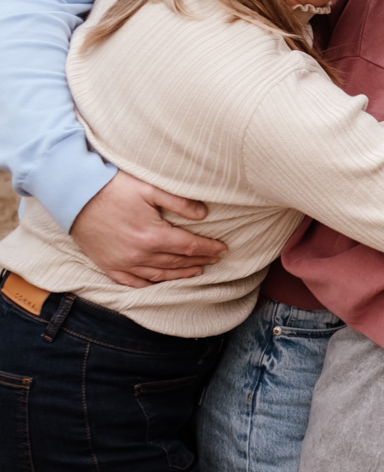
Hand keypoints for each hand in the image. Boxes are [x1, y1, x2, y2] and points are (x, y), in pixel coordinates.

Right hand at [69, 170, 225, 286]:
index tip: (223, 249)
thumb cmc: (112, 187)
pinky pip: (134, 283)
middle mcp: (139, 255)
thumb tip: (204, 214)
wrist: (74, 195)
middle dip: (199, 261)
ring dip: (180, 274)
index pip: (190, 247)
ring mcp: (123, 264)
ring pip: (159, 275)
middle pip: (177, 262)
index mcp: (153, 236)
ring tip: (196, 271)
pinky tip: (162, 282)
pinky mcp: (109, 266)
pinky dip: (151, 284)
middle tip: (215, 260)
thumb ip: (179, 201)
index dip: (209, 249)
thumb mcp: (149, 187)